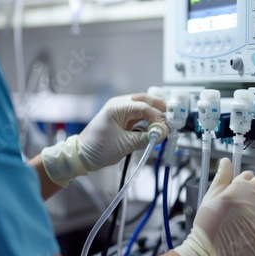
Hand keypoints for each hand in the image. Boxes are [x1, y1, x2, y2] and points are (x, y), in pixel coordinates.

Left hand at [41, 93, 166, 187]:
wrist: (83, 156)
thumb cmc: (98, 148)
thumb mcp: (125, 145)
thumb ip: (145, 138)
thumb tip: (162, 134)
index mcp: (117, 107)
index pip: (143, 107)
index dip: (156, 116)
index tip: (164, 128)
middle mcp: (119, 105)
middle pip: (144, 100)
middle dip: (158, 107)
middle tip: (171, 116)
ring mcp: (121, 111)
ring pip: (143, 107)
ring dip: (154, 114)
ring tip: (165, 124)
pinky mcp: (123, 120)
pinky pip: (139, 116)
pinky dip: (148, 121)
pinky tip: (156, 127)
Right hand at [174, 158, 254, 255]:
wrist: (213, 248)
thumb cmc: (210, 225)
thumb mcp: (211, 196)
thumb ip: (221, 177)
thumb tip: (225, 162)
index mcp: (239, 185)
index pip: (250, 174)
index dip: (245, 182)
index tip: (243, 189)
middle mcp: (254, 194)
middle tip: (249, 200)